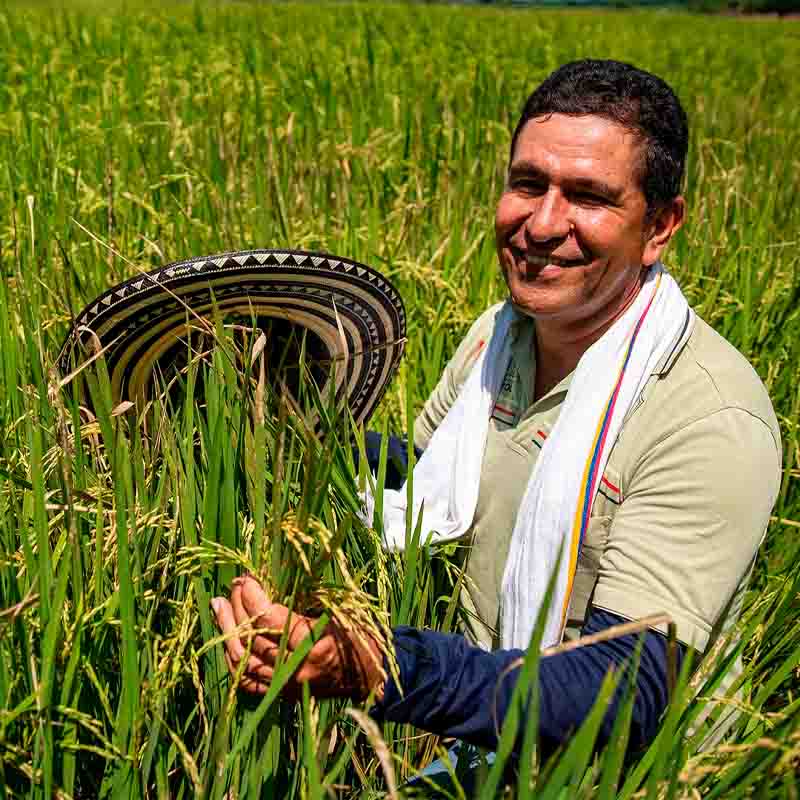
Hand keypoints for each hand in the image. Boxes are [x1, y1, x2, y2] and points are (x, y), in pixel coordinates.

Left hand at [211, 575, 385, 701]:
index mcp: (316, 646)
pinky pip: (246, 679)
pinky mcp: (280, 695)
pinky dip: (233, 656)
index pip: (271, 621)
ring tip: (220, 604)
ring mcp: (286, 686)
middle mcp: (297, 669)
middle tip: (235, 585)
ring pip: (242, 660)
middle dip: (239, 607)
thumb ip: (304, 600)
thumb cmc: (356, 635)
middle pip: (252, 638)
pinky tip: (226, 635)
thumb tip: (270, 580)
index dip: (253, 598)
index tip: (247, 579)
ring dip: (227, 630)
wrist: (368, 675)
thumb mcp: (337, 611)